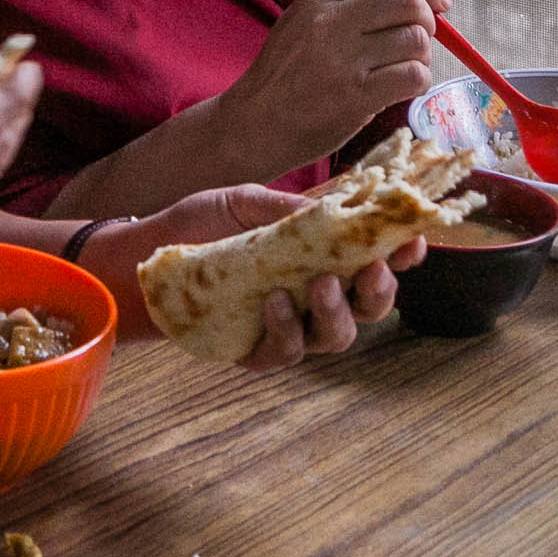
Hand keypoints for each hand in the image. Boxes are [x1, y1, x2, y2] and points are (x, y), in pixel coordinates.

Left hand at [77, 185, 423, 362]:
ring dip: (336, 312)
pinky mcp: (260, 352)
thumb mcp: (244, 203)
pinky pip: (288, 351)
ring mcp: (291, 326)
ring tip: (319, 284)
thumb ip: (287, 210)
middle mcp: (315, 293)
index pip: (375, 256)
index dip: (402, 253)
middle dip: (379, 290)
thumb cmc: (200, 225)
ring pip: (337, 335)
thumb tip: (332, 209)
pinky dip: (287, 328)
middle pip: (370, 305)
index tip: (411, 240)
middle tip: (370, 269)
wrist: (146, 258)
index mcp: (321, 253)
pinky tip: (274, 303)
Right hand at [215, 0, 450, 177]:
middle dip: (428, 17)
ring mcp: (343, 59)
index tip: (438, 0)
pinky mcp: (355, 97)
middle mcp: (330, 22)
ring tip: (404, 67)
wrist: (255, 124)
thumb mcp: (302, 22)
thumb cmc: (286, 75)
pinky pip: (414, 76)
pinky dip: (418, 81)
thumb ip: (346, 3)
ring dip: (422, 54)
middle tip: (426, 35)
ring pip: (416, 39)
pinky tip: (400, 88)